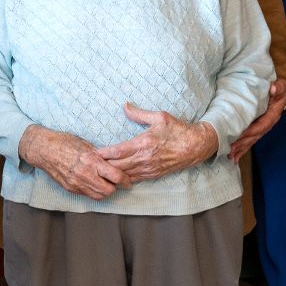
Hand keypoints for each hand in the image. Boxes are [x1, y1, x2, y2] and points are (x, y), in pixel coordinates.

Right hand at [22, 125, 131, 199]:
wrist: (44, 150)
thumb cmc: (65, 142)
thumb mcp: (87, 144)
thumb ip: (100, 156)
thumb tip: (114, 161)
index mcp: (91, 160)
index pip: (115, 176)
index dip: (124, 180)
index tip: (127, 180)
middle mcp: (85, 174)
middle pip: (109, 190)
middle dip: (116, 187)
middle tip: (118, 182)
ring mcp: (76, 183)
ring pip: (99, 196)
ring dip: (105, 191)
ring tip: (107, 184)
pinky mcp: (70, 188)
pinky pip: (87, 195)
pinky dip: (94, 191)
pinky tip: (94, 184)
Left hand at [99, 103, 219, 181]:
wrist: (195, 146)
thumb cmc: (178, 130)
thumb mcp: (159, 117)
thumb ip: (139, 113)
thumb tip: (125, 106)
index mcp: (143, 143)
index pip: (117, 151)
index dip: (103, 153)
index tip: (92, 153)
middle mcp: (144, 158)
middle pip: (117, 166)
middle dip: (103, 166)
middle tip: (90, 164)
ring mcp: (149, 169)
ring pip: (124, 175)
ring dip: (112, 174)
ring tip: (98, 172)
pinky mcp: (153, 175)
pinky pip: (134, 179)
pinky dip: (123, 179)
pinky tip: (115, 178)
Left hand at [228, 78, 285, 161]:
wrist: (281, 93)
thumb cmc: (279, 89)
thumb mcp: (281, 86)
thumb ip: (278, 87)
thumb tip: (273, 88)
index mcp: (273, 115)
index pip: (261, 125)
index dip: (251, 131)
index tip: (240, 135)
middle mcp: (268, 124)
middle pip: (255, 136)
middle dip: (243, 144)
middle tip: (231, 150)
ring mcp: (262, 128)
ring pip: (251, 141)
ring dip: (241, 149)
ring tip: (230, 157)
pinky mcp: (257, 129)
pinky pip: (250, 140)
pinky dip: (242, 149)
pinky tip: (234, 157)